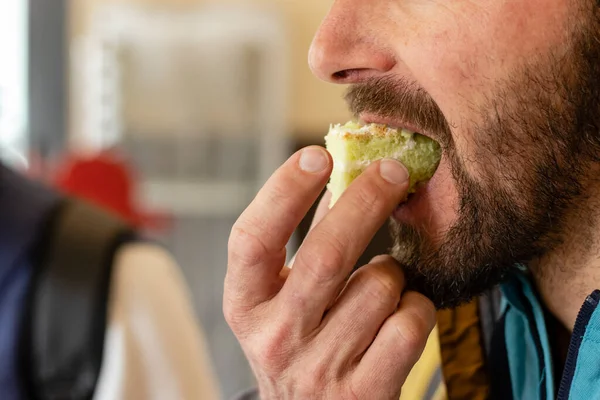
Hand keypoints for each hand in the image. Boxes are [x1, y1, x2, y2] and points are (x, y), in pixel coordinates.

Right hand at [224, 146, 435, 399]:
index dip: (284, 192)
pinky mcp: (363, 393)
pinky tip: (397, 315)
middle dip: (365, 202)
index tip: (317, 155)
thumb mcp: (279, 297)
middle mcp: (274, 338)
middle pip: (326, 256)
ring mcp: (318, 369)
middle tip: (390, 170)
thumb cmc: (295, 342)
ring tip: (378, 285)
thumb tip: (340, 176)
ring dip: (391, 271)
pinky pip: (409, 323)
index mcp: (245, 305)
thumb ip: (303, 241)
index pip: (252, 239)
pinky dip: (415, 306)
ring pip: (380, 286)